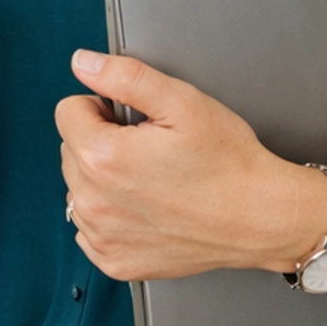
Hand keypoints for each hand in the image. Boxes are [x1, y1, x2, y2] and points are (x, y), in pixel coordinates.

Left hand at [54, 50, 326, 282]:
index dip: (103, 106)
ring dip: (104, 179)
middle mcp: (93, 202)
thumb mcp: (182, 101)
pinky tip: (148, 209)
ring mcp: (102, 236)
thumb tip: (83, 63)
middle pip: (72, 150)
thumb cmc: (227, 164)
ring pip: (80, 188)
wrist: (259, 217)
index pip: (68, 111)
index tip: (134, 120)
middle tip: (151, 149)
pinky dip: (113, 215)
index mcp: (102, 157)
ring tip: (152, 180)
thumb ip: (124, 76)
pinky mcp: (114, 262)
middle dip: (103, 142)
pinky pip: (91, 228)